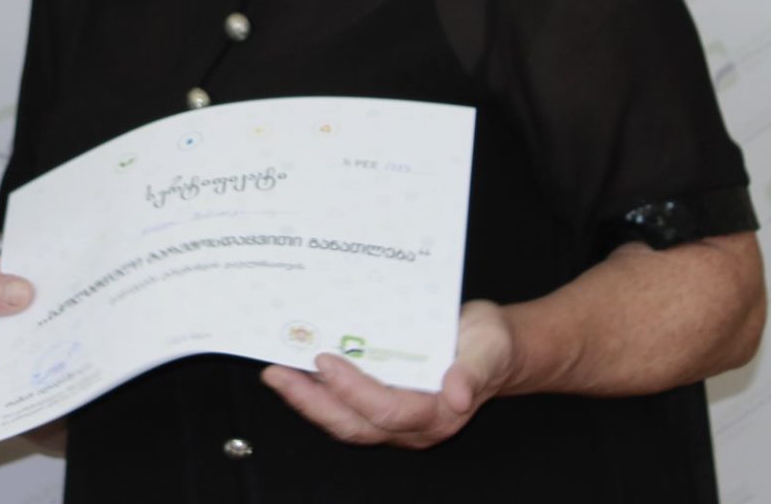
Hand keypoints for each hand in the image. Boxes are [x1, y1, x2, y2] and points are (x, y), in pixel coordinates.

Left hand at [260, 300, 515, 448]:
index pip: (387, 411)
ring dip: (307, 400)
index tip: (325, 361)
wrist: (495, 349)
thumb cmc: (491, 346)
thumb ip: (472, 372)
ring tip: (276, 375)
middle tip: (276, 375)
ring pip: (344, 420)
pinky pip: (345, 405)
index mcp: (438, 412)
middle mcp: (412, 423)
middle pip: (355, 424)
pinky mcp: (383, 402)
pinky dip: (317, 392)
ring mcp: (395, 416)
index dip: (354, 390)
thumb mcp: (488, 349)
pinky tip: (296, 370)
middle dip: (311, 403)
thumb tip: (456, 394)